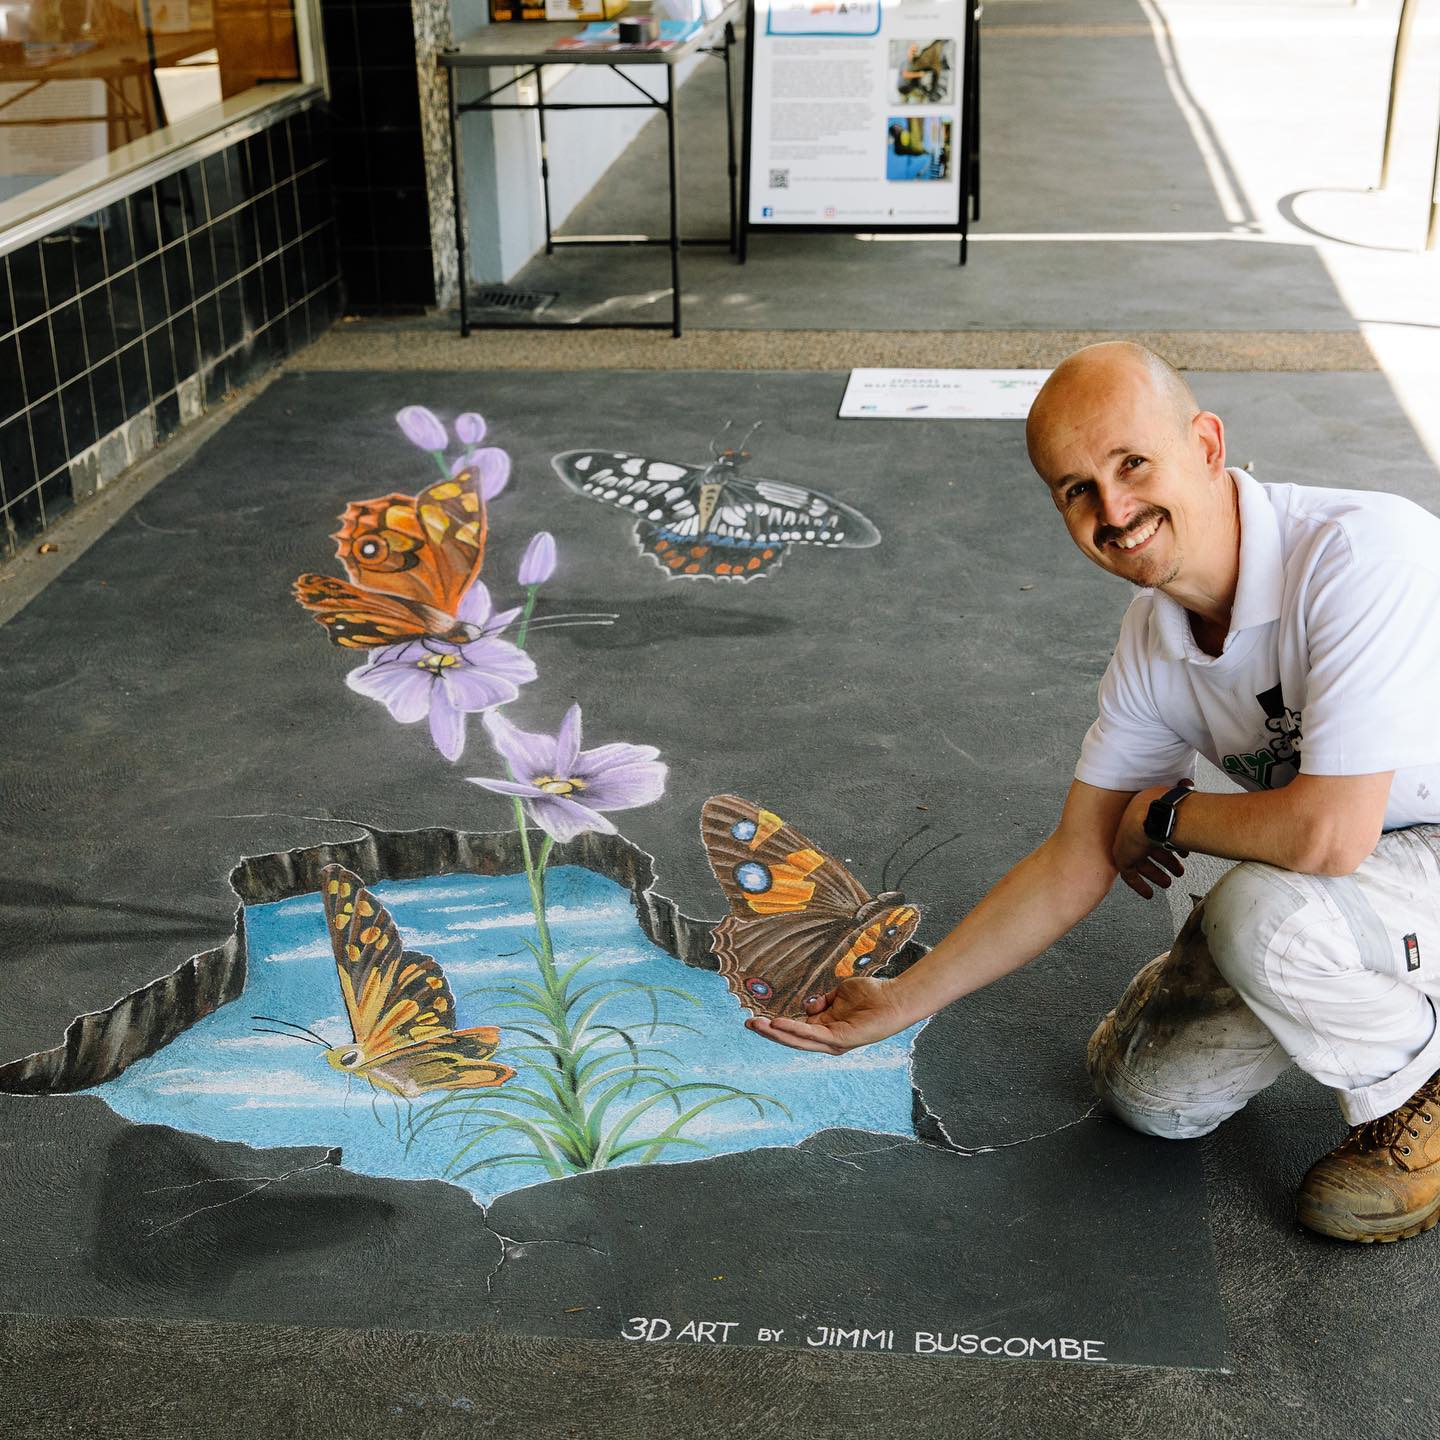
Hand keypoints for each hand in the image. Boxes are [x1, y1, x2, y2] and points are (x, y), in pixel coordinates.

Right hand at [745, 976, 913, 1055]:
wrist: (893, 999)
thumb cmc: (870, 995)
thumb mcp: (839, 995)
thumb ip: (822, 1001)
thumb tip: (808, 1004)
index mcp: (825, 1028)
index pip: (795, 1029)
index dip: (775, 1024)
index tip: (756, 1017)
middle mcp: (827, 1039)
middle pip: (792, 1037)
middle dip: (768, 1032)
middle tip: (747, 1023)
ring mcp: (833, 1041)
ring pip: (798, 1040)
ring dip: (775, 1033)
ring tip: (756, 1025)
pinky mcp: (840, 1040)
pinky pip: (812, 1035)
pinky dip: (794, 1029)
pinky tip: (778, 1023)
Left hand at [1113, 786, 1187, 898]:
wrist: (1154, 815)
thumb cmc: (1169, 804)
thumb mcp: (1176, 794)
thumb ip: (1182, 791)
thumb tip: (1188, 784)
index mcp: (1143, 810)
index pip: (1154, 829)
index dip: (1170, 843)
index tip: (1181, 853)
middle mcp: (1132, 826)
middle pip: (1147, 847)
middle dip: (1164, 861)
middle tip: (1176, 870)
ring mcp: (1125, 841)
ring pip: (1139, 862)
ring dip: (1155, 874)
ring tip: (1167, 882)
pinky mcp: (1121, 857)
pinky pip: (1129, 875)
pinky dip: (1140, 885)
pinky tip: (1149, 893)